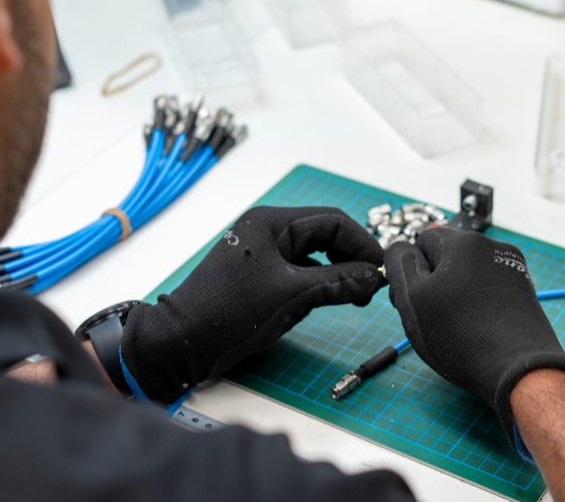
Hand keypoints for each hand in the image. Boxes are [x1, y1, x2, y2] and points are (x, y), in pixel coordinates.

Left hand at [121, 206, 384, 401]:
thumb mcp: (292, 295)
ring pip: (314, 256)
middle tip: (372, 287)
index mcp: (272, 223)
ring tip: (356, 297)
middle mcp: (268, 232)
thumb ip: (338, 282)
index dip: (362, 244)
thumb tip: (376, 277)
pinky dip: (319, 284)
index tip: (382, 271)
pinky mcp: (259, 277)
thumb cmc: (231, 312)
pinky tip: (331, 300)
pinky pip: (299, 272)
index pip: (332, 222)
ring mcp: (262, 254)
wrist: (182, 342)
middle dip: (352, 258)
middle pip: (324, 236)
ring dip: (337, 272)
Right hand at [384, 228, 564, 442]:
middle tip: (432, 318)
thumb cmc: (458, 334)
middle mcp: (492, 247)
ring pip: (468, 276)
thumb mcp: (412, 298)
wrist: (519, 370)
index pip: (422, 242)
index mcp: (464, 241)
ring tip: (457, 328)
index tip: (413, 300)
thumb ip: (399, 264)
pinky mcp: (524, 292)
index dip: (411, 271)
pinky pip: (489, 291)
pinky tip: (478, 330)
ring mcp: (513, 269)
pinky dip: (479, 305)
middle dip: (434, 283)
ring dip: (457, 295)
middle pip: (448, 258)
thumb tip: (401, 248)